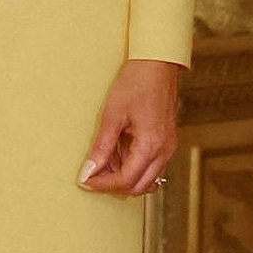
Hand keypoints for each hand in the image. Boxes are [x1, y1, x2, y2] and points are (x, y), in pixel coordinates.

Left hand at [81, 59, 181, 196]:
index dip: (103, 184)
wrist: (157, 66)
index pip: (127, 180)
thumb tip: (88, 171)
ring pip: (146, 179)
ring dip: (123, 176)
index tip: (85, 180)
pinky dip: (132, 166)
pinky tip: (115, 154)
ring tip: (101, 161)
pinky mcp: (165, 142)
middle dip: (114, 185)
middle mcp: (164, 151)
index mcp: (151, 145)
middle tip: (91, 175)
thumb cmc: (135, 84)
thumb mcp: (112, 116)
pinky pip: (150, 165)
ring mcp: (167, 147)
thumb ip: (102, 147)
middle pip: (139, 186)